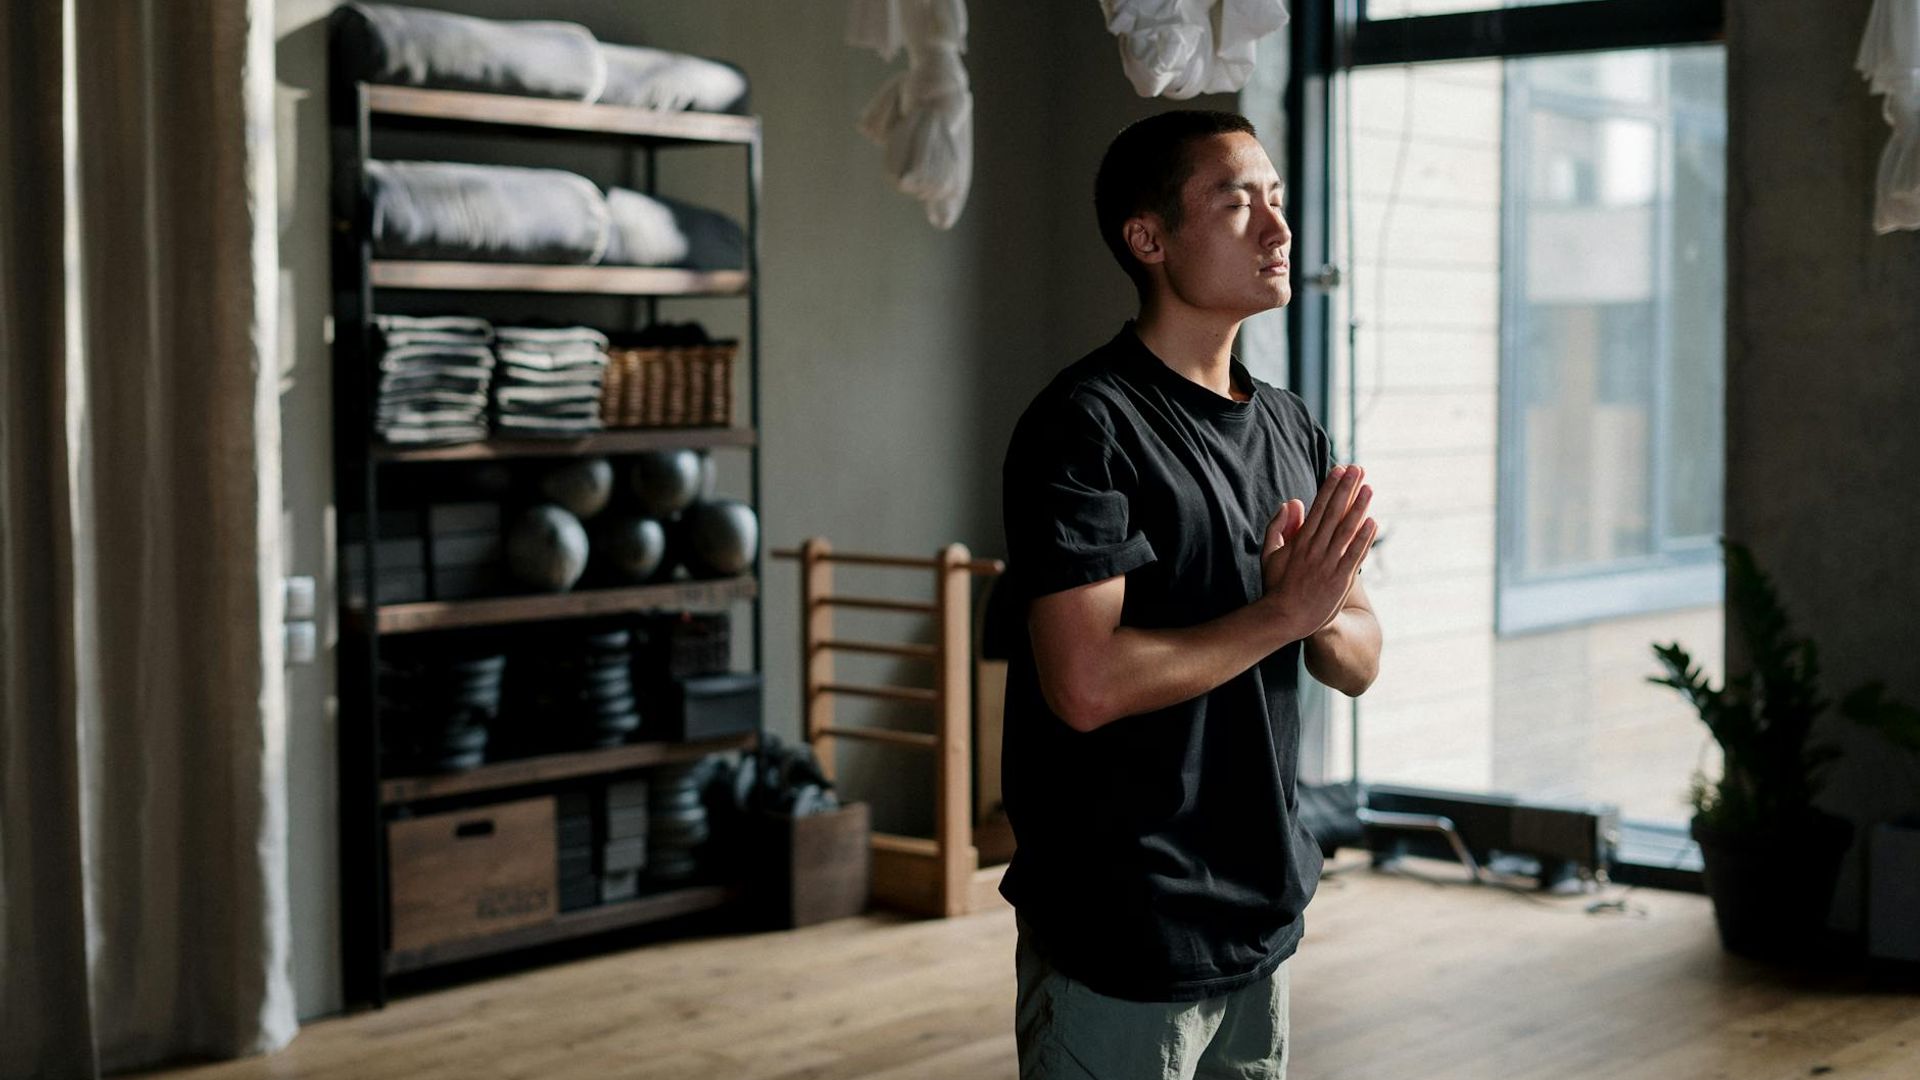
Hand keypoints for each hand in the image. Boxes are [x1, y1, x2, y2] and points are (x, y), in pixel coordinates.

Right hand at [1260, 465, 1376, 640]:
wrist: (1284, 617)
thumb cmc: (1276, 586)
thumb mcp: (1269, 554)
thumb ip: (1279, 527)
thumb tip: (1293, 503)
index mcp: (1300, 541)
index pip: (1317, 508)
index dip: (1329, 488)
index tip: (1339, 470)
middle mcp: (1315, 548)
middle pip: (1333, 513)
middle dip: (1346, 489)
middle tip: (1358, 469)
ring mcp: (1329, 563)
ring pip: (1346, 530)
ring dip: (1359, 507)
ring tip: (1369, 488)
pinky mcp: (1340, 579)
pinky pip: (1355, 555)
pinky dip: (1364, 538)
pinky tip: (1373, 522)